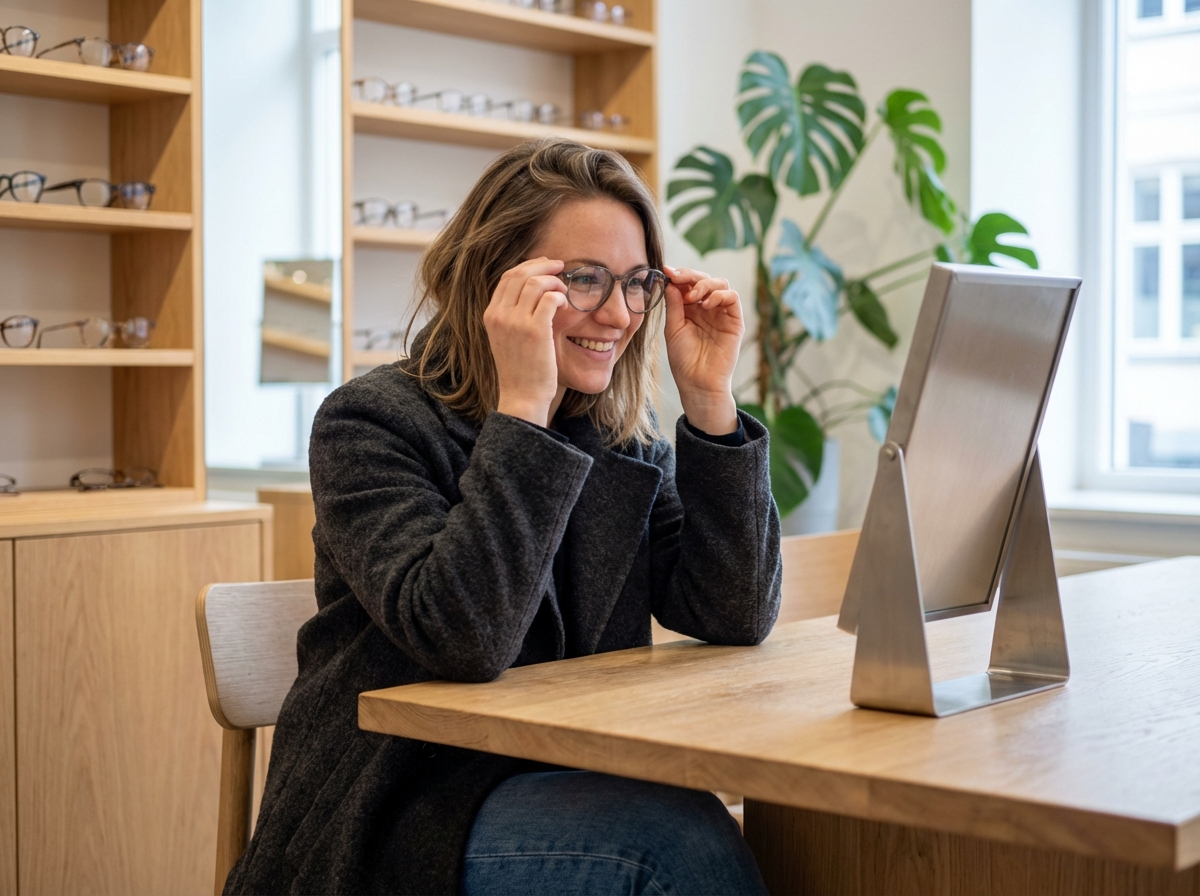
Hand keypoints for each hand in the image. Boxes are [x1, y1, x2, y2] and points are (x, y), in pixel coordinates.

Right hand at [483, 257, 567, 426]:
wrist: (521, 396)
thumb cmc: (520, 370)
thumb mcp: (506, 339)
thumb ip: (512, 316)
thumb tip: (531, 292)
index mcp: (490, 315)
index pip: (507, 277)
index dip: (528, 266)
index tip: (545, 265)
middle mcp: (499, 315)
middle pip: (520, 274)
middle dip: (543, 265)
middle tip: (561, 266)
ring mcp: (516, 322)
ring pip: (536, 282)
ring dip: (555, 281)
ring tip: (565, 291)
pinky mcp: (535, 330)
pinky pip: (550, 298)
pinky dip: (561, 296)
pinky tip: (565, 304)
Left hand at [663, 265, 742, 434]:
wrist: (697, 383)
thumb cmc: (683, 360)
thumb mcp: (673, 328)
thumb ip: (674, 305)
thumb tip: (671, 281)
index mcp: (690, 309)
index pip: (688, 284)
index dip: (679, 275)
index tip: (666, 271)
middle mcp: (707, 309)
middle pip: (705, 279)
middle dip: (690, 275)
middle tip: (678, 278)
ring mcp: (722, 314)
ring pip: (720, 284)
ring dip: (705, 284)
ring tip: (692, 296)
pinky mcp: (734, 322)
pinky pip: (732, 298)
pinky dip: (719, 295)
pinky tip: (705, 304)